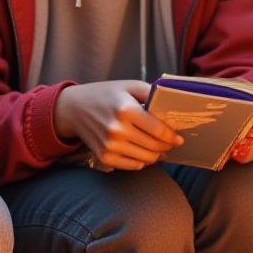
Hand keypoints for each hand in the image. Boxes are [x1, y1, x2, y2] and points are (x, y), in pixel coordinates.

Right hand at [53, 81, 182, 171]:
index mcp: (125, 109)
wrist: (73, 108)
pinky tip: (142, 151)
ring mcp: (110, 146)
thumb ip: (151, 93)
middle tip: (170, 143)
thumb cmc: (105, 95)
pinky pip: (133, 165)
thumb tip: (173, 107)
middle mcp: (117, 129)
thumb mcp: (129, 86)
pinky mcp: (104, 157)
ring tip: (158, 147)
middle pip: (154, 146)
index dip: (172, 136)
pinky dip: (142, 161)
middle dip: (167, 146)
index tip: (178, 138)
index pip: (158, 130)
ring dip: (156, 154)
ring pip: (146, 159)